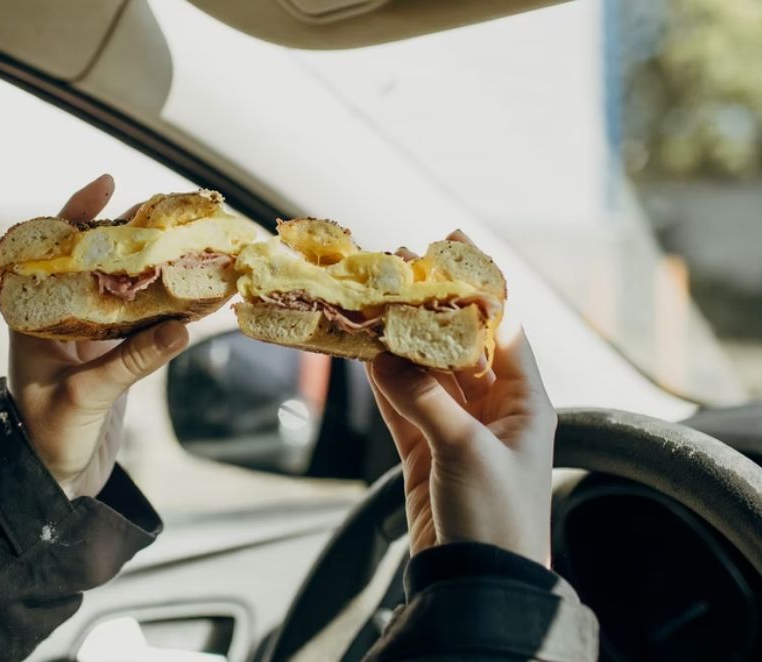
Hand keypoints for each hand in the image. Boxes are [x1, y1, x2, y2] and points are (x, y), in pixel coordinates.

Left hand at [6, 175, 188, 495]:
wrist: (50, 482)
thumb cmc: (47, 438)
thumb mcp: (85, 397)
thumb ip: (131, 362)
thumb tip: (183, 329)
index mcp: (32, 318)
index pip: (52, 251)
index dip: (77, 213)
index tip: (108, 182)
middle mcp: (58, 319)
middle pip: (94, 262)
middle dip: (129, 236)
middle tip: (166, 212)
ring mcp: (87, 337)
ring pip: (122, 291)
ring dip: (152, 271)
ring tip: (186, 244)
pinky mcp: (111, 358)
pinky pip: (141, 324)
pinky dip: (165, 309)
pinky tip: (193, 296)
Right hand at [366, 234, 555, 564]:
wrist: (478, 584)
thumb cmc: (497, 519)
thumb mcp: (466, 452)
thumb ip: (424, 400)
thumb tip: (382, 355)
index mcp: (526, 404)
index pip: (503, 329)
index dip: (477, 288)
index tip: (451, 248)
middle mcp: (494, 411)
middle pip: (458, 346)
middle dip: (429, 310)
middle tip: (399, 269)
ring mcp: (457, 430)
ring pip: (424, 373)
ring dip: (399, 342)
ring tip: (373, 303)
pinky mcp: (425, 452)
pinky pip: (402, 405)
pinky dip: (383, 381)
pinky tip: (365, 352)